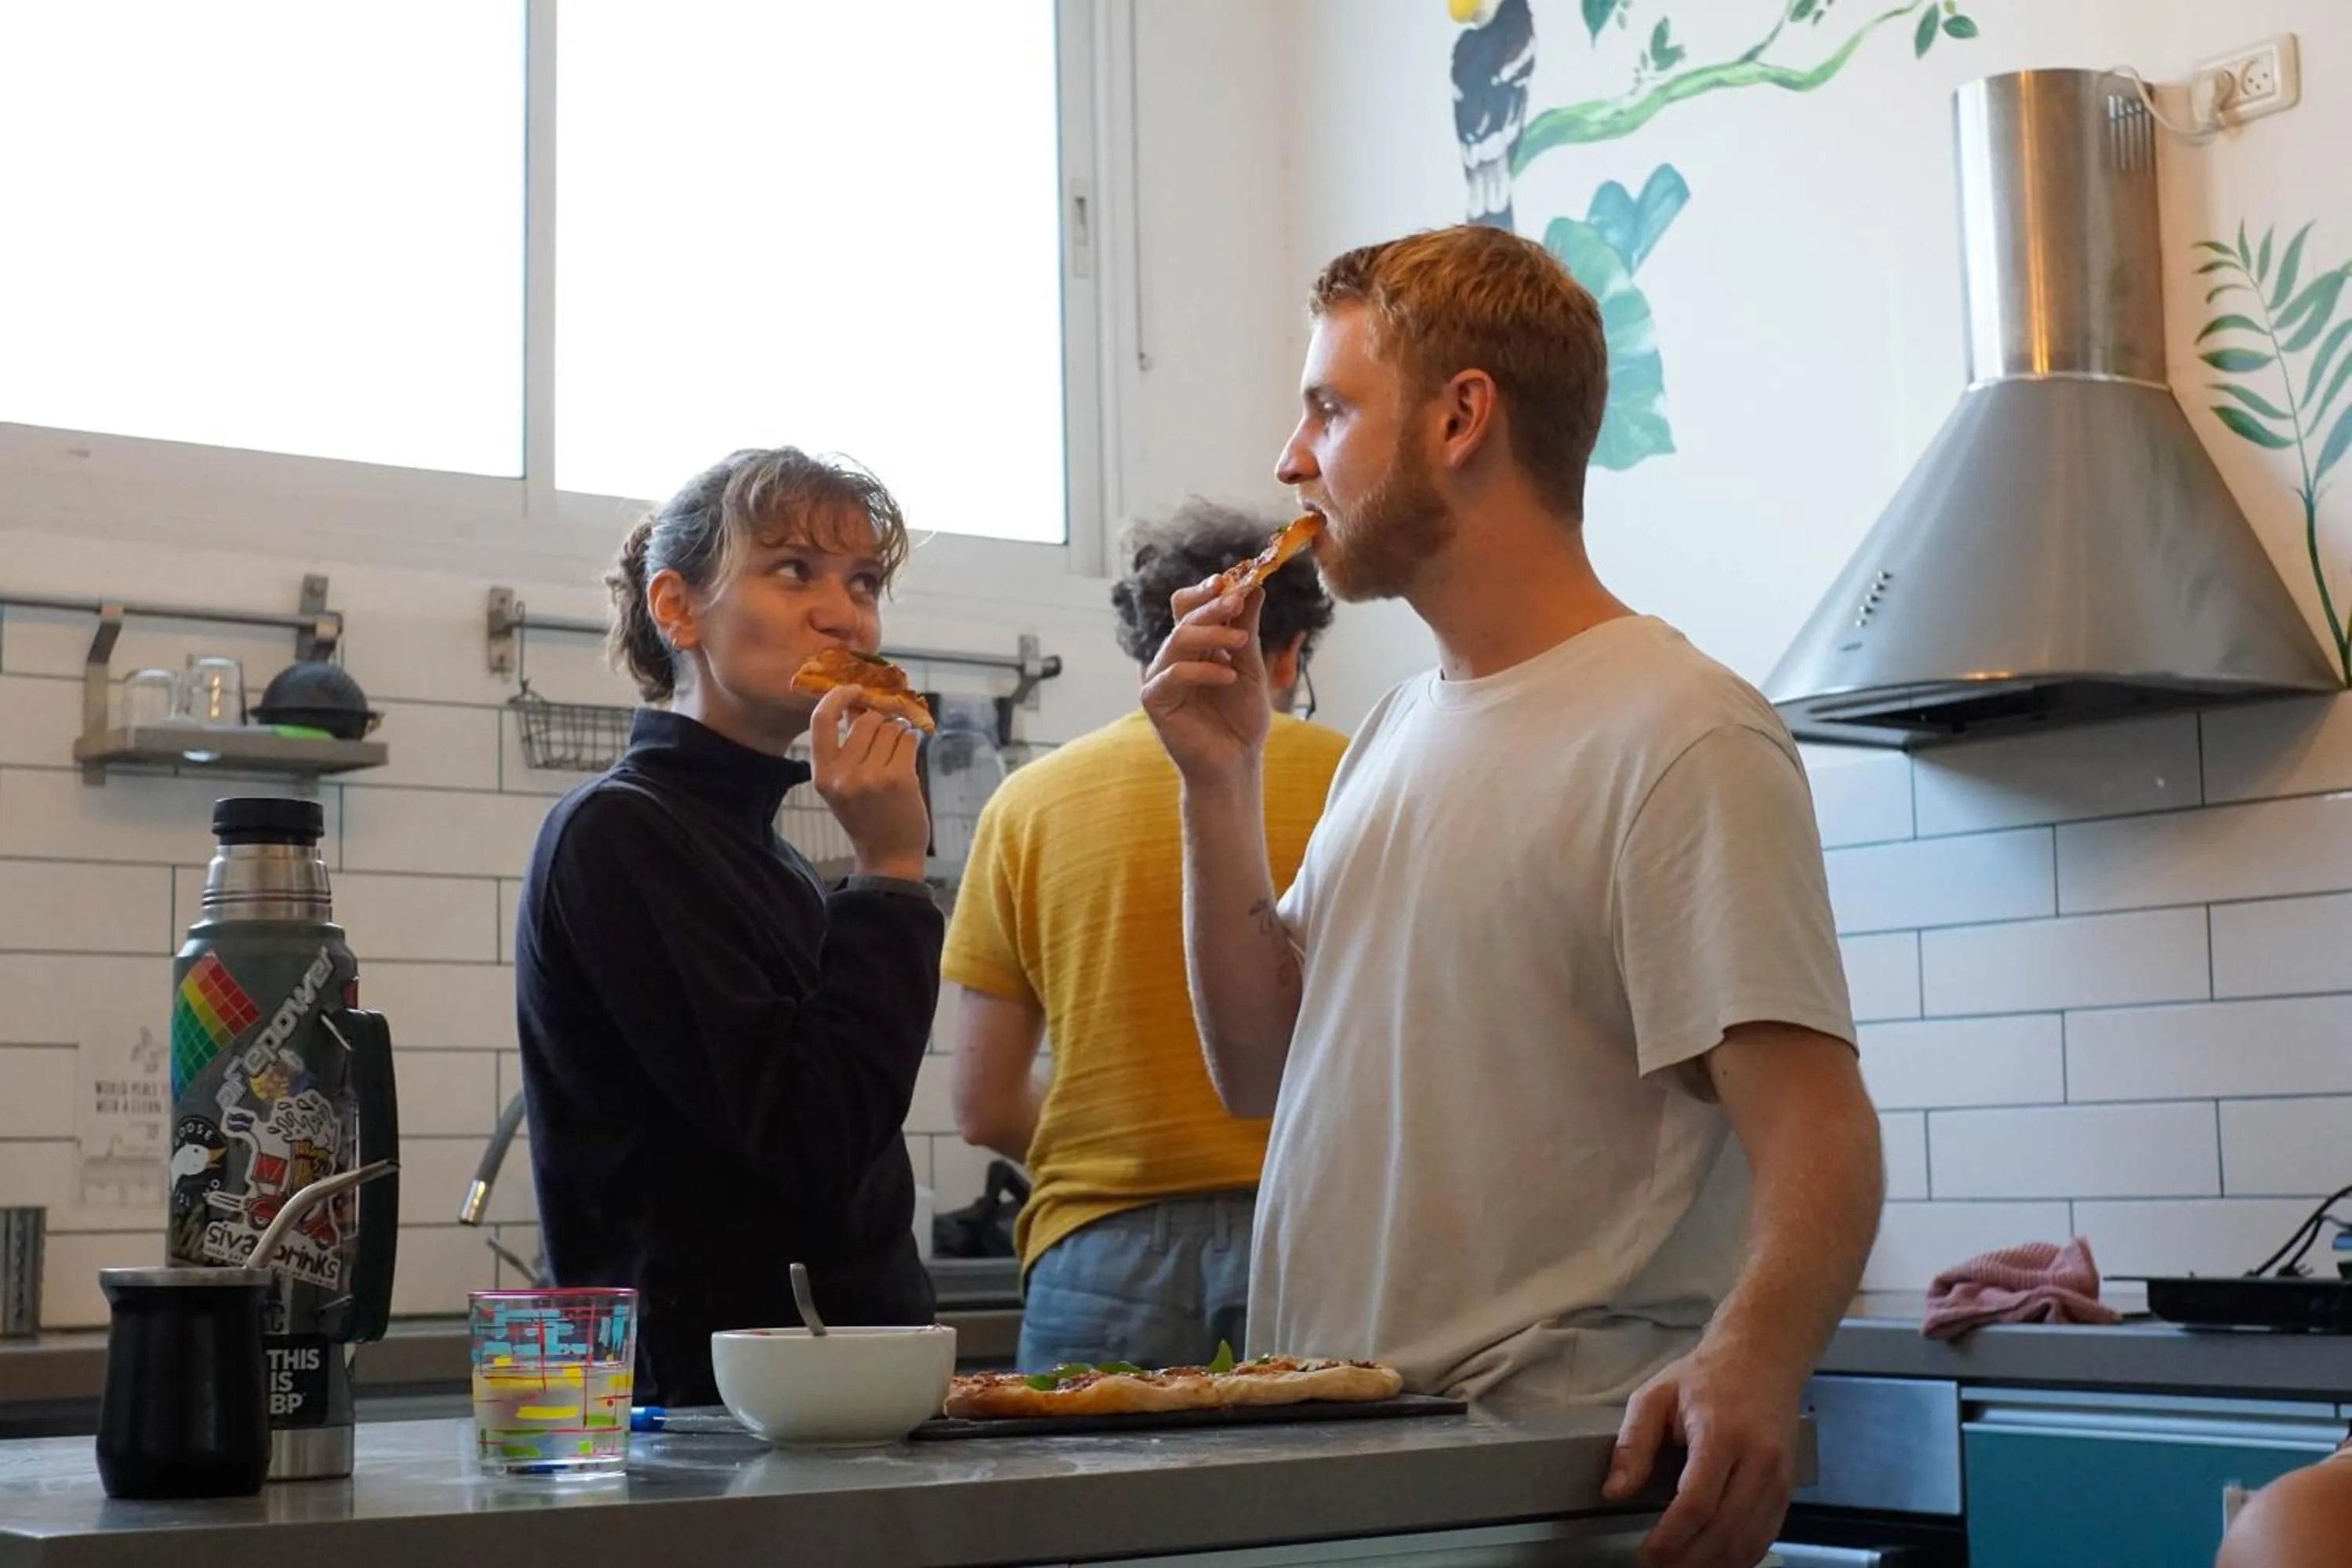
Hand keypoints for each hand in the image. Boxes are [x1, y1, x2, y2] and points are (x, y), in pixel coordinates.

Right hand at [810, 684, 928, 881]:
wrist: (888, 855)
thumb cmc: (866, 815)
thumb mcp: (842, 785)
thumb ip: (845, 748)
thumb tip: (858, 703)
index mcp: (822, 775)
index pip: (820, 721)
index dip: (837, 697)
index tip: (854, 689)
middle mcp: (843, 774)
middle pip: (865, 721)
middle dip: (880, 721)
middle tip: (887, 734)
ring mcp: (871, 777)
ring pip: (889, 728)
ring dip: (899, 732)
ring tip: (898, 751)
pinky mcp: (899, 778)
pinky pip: (908, 740)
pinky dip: (911, 741)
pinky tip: (909, 756)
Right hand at [1140, 580, 1269, 783]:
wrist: (1236, 762)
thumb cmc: (1242, 718)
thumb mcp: (1250, 668)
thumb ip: (1247, 631)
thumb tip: (1254, 589)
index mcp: (1197, 645)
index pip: (1191, 606)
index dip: (1206, 591)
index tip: (1230, 580)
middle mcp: (1175, 656)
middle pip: (1184, 617)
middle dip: (1212, 606)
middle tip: (1237, 599)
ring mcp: (1162, 676)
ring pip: (1178, 639)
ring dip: (1211, 635)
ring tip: (1240, 643)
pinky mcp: (1155, 700)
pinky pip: (1172, 674)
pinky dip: (1202, 671)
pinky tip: (1227, 677)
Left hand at [1605, 1341, 1803, 1567]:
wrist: (1763, 1358)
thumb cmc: (1706, 1376)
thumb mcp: (1655, 1395)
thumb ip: (1632, 1443)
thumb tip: (1614, 1491)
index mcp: (1722, 1435)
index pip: (1696, 1503)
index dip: (1670, 1538)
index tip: (1646, 1554)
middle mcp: (1758, 1461)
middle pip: (1724, 1530)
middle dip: (1688, 1559)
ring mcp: (1779, 1478)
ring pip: (1747, 1540)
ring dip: (1713, 1564)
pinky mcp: (1788, 1489)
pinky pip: (1765, 1535)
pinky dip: (1739, 1557)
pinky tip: (1713, 1562)